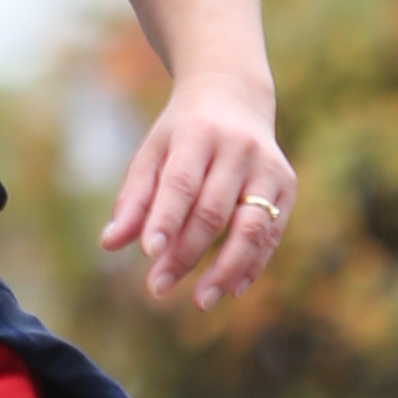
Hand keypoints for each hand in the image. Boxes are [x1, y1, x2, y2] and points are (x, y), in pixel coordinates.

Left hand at [100, 75, 293, 309]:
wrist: (234, 96)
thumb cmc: (182, 133)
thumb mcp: (152, 153)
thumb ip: (133, 199)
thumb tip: (110, 243)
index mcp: (199, 134)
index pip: (182, 183)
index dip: (167, 219)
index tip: (149, 254)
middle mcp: (239, 149)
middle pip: (213, 211)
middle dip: (186, 254)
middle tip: (157, 287)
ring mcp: (268, 167)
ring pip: (252, 227)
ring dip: (226, 269)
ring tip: (200, 301)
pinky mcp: (287, 184)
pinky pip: (272, 233)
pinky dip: (252, 265)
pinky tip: (231, 290)